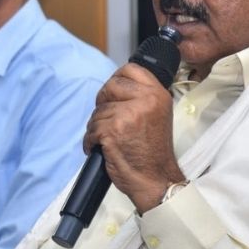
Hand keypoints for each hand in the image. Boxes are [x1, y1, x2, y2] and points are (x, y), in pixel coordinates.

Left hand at [83, 63, 183, 213]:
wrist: (156, 179)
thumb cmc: (153, 153)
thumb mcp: (156, 115)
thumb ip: (140, 98)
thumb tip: (115, 87)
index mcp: (157, 94)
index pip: (130, 69)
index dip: (116, 80)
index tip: (113, 95)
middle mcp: (145, 100)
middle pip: (109, 87)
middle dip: (103, 104)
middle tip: (109, 121)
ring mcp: (128, 114)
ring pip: (98, 111)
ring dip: (97, 126)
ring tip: (109, 140)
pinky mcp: (113, 130)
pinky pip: (91, 129)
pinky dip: (91, 141)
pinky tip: (101, 148)